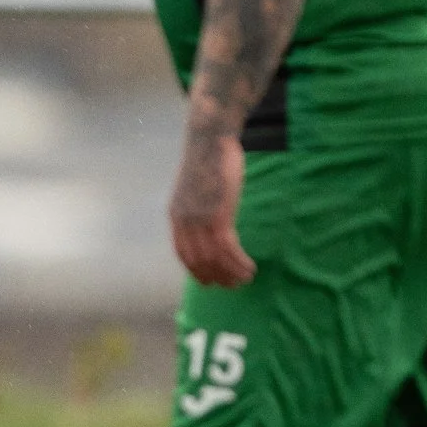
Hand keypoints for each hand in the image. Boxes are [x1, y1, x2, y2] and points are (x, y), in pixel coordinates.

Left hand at [168, 128, 254, 287]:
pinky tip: (250, 267)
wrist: (210, 141)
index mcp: (176, 216)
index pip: (182, 254)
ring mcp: (199, 219)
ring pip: (215, 258)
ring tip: (246, 279)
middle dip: (216, 277)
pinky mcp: (218, 215)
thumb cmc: (207, 162)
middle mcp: (184, 221)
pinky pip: (228, 248)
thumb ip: (197, 209)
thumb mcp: (195, 190)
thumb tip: (208, 223)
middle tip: (233, 285)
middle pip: (198, 261)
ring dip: (232, 273)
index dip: (196, 271)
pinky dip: (239, 262)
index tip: (210, 281)